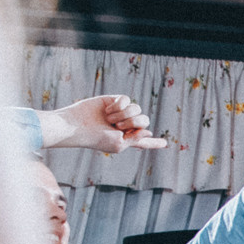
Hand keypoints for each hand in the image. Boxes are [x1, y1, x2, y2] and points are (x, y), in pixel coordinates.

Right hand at [41, 94, 167, 153]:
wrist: (78, 124)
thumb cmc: (96, 138)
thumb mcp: (118, 144)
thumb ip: (136, 139)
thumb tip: (148, 131)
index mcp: (127, 139)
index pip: (143, 141)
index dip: (154, 142)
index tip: (165, 143)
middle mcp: (124, 126)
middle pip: (144, 120)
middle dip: (134, 122)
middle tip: (118, 126)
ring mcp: (119, 113)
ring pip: (137, 109)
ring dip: (124, 114)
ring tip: (109, 119)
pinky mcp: (113, 101)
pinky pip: (126, 99)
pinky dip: (118, 105)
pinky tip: (107, 110)